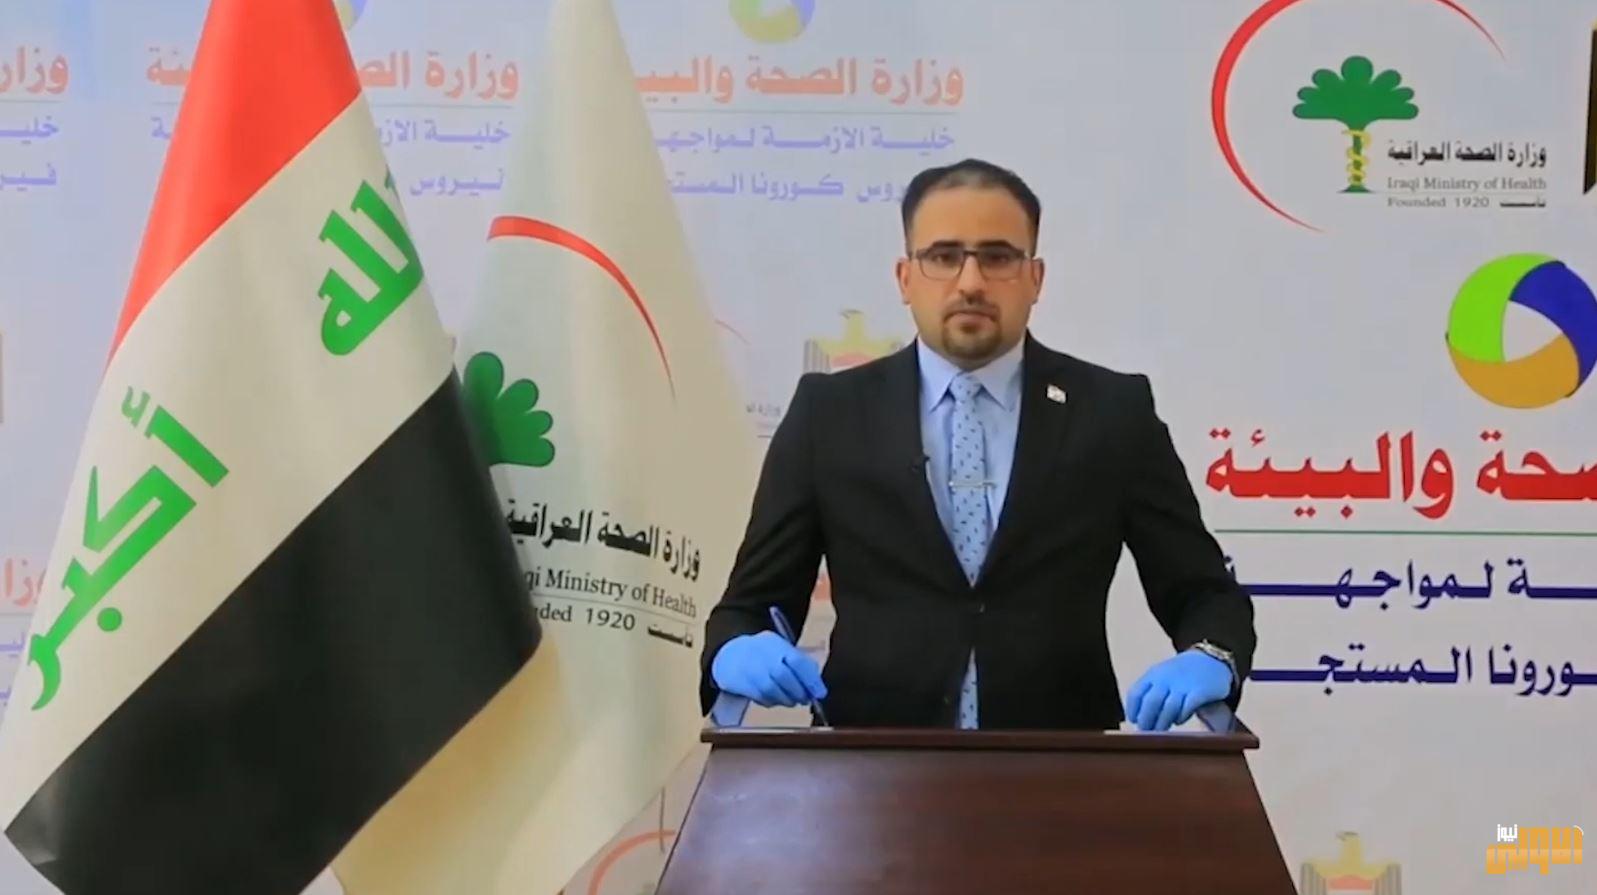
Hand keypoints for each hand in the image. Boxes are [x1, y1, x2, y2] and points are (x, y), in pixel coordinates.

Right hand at [711, 631, 826, 707]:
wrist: (730, 654)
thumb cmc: (764, 653)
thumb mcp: (781, 649)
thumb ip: (799, 662)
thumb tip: (817, 684)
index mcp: (775, 643)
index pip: (797, 661)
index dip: (811, 679)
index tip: (820, 693)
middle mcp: (761, 654)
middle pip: (783, 676)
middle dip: (798, 691)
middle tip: (806, 699)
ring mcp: (749, 669)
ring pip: (771, 689)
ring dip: (786, 699)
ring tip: (792, 701)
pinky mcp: (740, 683)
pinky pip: (760, 697)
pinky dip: (772, 702)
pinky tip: (775, 699)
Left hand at [1124, 650, 1230, 731]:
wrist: (1210, 659)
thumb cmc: (1181, 673)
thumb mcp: (1161, 674)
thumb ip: (1150, 691)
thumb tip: (1137, 717)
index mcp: (1153, 674)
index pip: (1136, 693)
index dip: (1132, 709)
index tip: (1133, 721)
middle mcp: (1166, 678)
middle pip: (1151, 703)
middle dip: (1146, 720)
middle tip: (1145, 732)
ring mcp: (1184, 684)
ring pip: (1168, 708)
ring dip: (1162, 723)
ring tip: (1160, 732)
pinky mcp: (1200, 691)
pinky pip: (1188, 707)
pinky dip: (1181, 717)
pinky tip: (1178, 721)